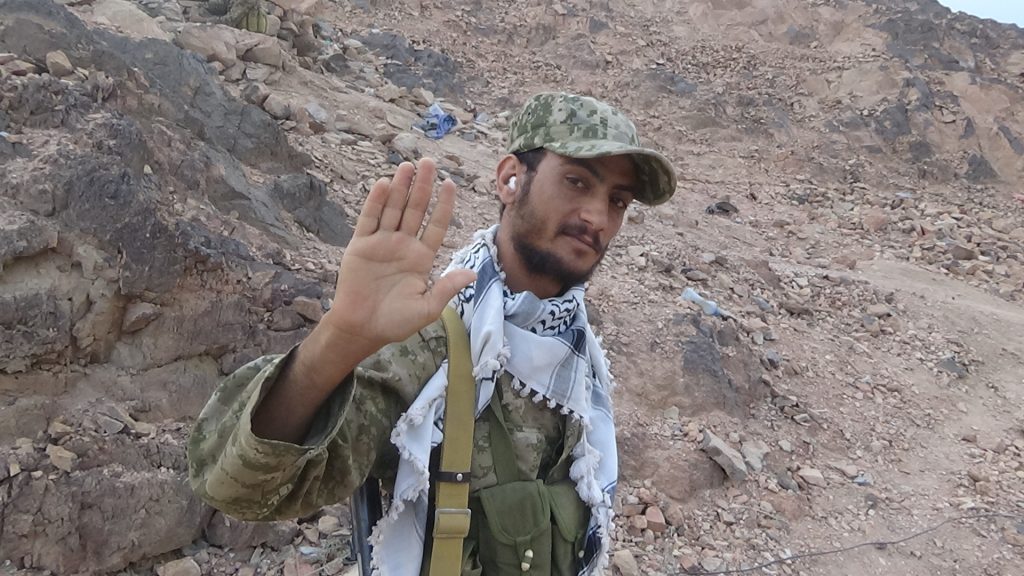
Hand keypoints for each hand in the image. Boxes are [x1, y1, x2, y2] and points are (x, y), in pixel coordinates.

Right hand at [321, 158, 475, 349]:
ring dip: (400, 187)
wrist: (362, 329)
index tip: (451, 184)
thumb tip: (472, 274)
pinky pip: (369, 219)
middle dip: (423, 186)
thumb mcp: (427, 308)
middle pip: (415, 209)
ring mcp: (381, 243)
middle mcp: (403, 245)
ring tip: (408, 165)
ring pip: (393, 209)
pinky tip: (383, 184)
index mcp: (421, 258)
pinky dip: (375, 202)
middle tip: (429, 162)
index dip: (443, 205)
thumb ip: (446, 287)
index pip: (436, 225)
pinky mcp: (360, 245)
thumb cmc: (396, 321)